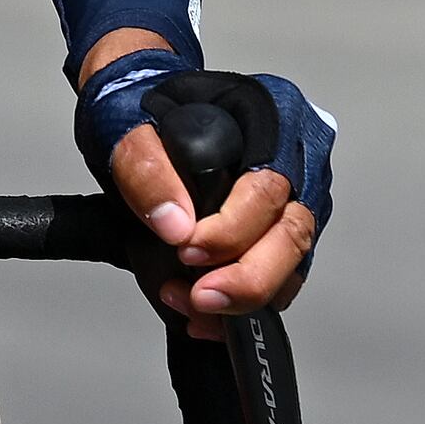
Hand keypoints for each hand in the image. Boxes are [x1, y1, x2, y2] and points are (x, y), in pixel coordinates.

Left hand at [74, 44, 330, 323]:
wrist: (137, 109)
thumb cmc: (142, 110)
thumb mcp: (128, 128)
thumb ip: (147, 171)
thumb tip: (175, 225)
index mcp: (270, 116)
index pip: (268, 187)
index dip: (231, 230)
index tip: (186, 248)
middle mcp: (297, 156)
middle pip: (294, 231)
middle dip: (247, 277)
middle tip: (200, 297)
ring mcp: (296, 195)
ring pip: (293, 261)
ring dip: (244, 296)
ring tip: (190, 303)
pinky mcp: (281, 229)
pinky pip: (280, 275)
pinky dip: (246, 302)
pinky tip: (206, 314)